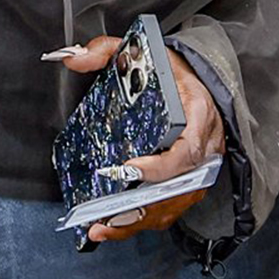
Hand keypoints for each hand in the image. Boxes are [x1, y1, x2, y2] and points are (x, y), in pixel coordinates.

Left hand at [49, 32, 225, 246]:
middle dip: (143, 207)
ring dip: (140, 221)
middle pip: (179, 188)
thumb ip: (108, 51)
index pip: (188, 149)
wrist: (202, 79)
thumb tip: (73, 60)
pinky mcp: (191, 181)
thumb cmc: (174, 72)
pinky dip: (145, 220)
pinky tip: (116, 224)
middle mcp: (205, 146)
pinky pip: (172, 207)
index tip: (130, 170)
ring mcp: (200, 168)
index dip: (161, 167)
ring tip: (103, 227)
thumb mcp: (145, 51)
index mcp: (198, 114)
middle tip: (106, 215)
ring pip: (174, 204)